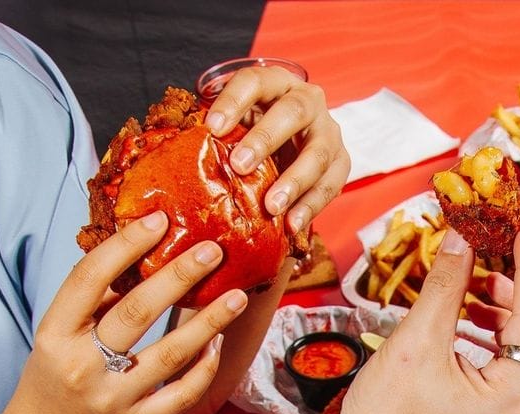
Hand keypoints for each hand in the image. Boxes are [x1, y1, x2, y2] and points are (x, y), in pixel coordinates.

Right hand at [6, 211, 248, 413]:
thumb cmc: (57, 373)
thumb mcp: (59, 333)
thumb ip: (94, 299)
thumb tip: (143, 251)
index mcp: (56, 333)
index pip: (91, 279)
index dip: (126, 246)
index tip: (159, 221)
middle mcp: (83, 366)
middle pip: (136, 313)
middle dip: (178, 278)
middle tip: (212, 251)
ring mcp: (113, 398)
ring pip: (169, 355)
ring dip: (207, 323)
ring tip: (236, 297)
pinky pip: (180, 394)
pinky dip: (202, 368)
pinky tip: (217, 343)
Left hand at [203, 68, 349, 236]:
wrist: (297, 145)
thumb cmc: (257, 134)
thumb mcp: (240, 123)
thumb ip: (221, 128)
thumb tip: (178, 147)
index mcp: (279, 83)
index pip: (256, 82)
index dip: (233, 102)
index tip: (211, 128)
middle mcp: (310, 102)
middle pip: (293, 113)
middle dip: (266, 140)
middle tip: (240, 166)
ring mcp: (329, 133)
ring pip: (318, 154)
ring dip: (294, 182)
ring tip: (272, 207)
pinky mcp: (342, 164)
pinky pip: (330, 186)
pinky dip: (311, 207)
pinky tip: (292, 224)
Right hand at [302, 209, 519, 413]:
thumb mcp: (418, 339)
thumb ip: (448, 284)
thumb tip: (464, 236)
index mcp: (512, 396)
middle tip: (499, 257)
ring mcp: (509, 413)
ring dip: (509, 311)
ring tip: (478, 286)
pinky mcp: (493, 411)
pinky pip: (511, 363)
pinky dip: (497, 333)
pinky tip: (471, 314)